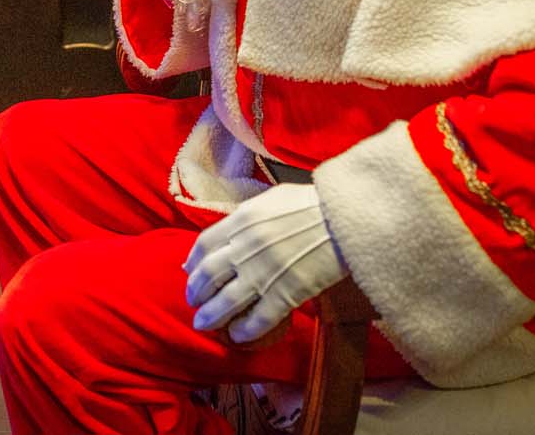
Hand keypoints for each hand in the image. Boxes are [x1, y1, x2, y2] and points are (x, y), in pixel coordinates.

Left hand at [183, 183, 346, 343]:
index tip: (189, 273)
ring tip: (203, 324)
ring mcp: (265, 272)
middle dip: (196, 292)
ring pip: (227, 301)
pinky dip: (245, 330)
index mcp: (242, 220)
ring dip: (211, 316)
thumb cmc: (311, 204)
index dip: (193, 263)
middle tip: (193, 303)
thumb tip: (225, 231)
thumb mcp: (270, 200)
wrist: (345, 219)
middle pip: (209, 276)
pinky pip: (259, 318)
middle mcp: (246, 247)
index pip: (204, 244)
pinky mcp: (287, 293)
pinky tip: (239, 335)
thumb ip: (245, 216)